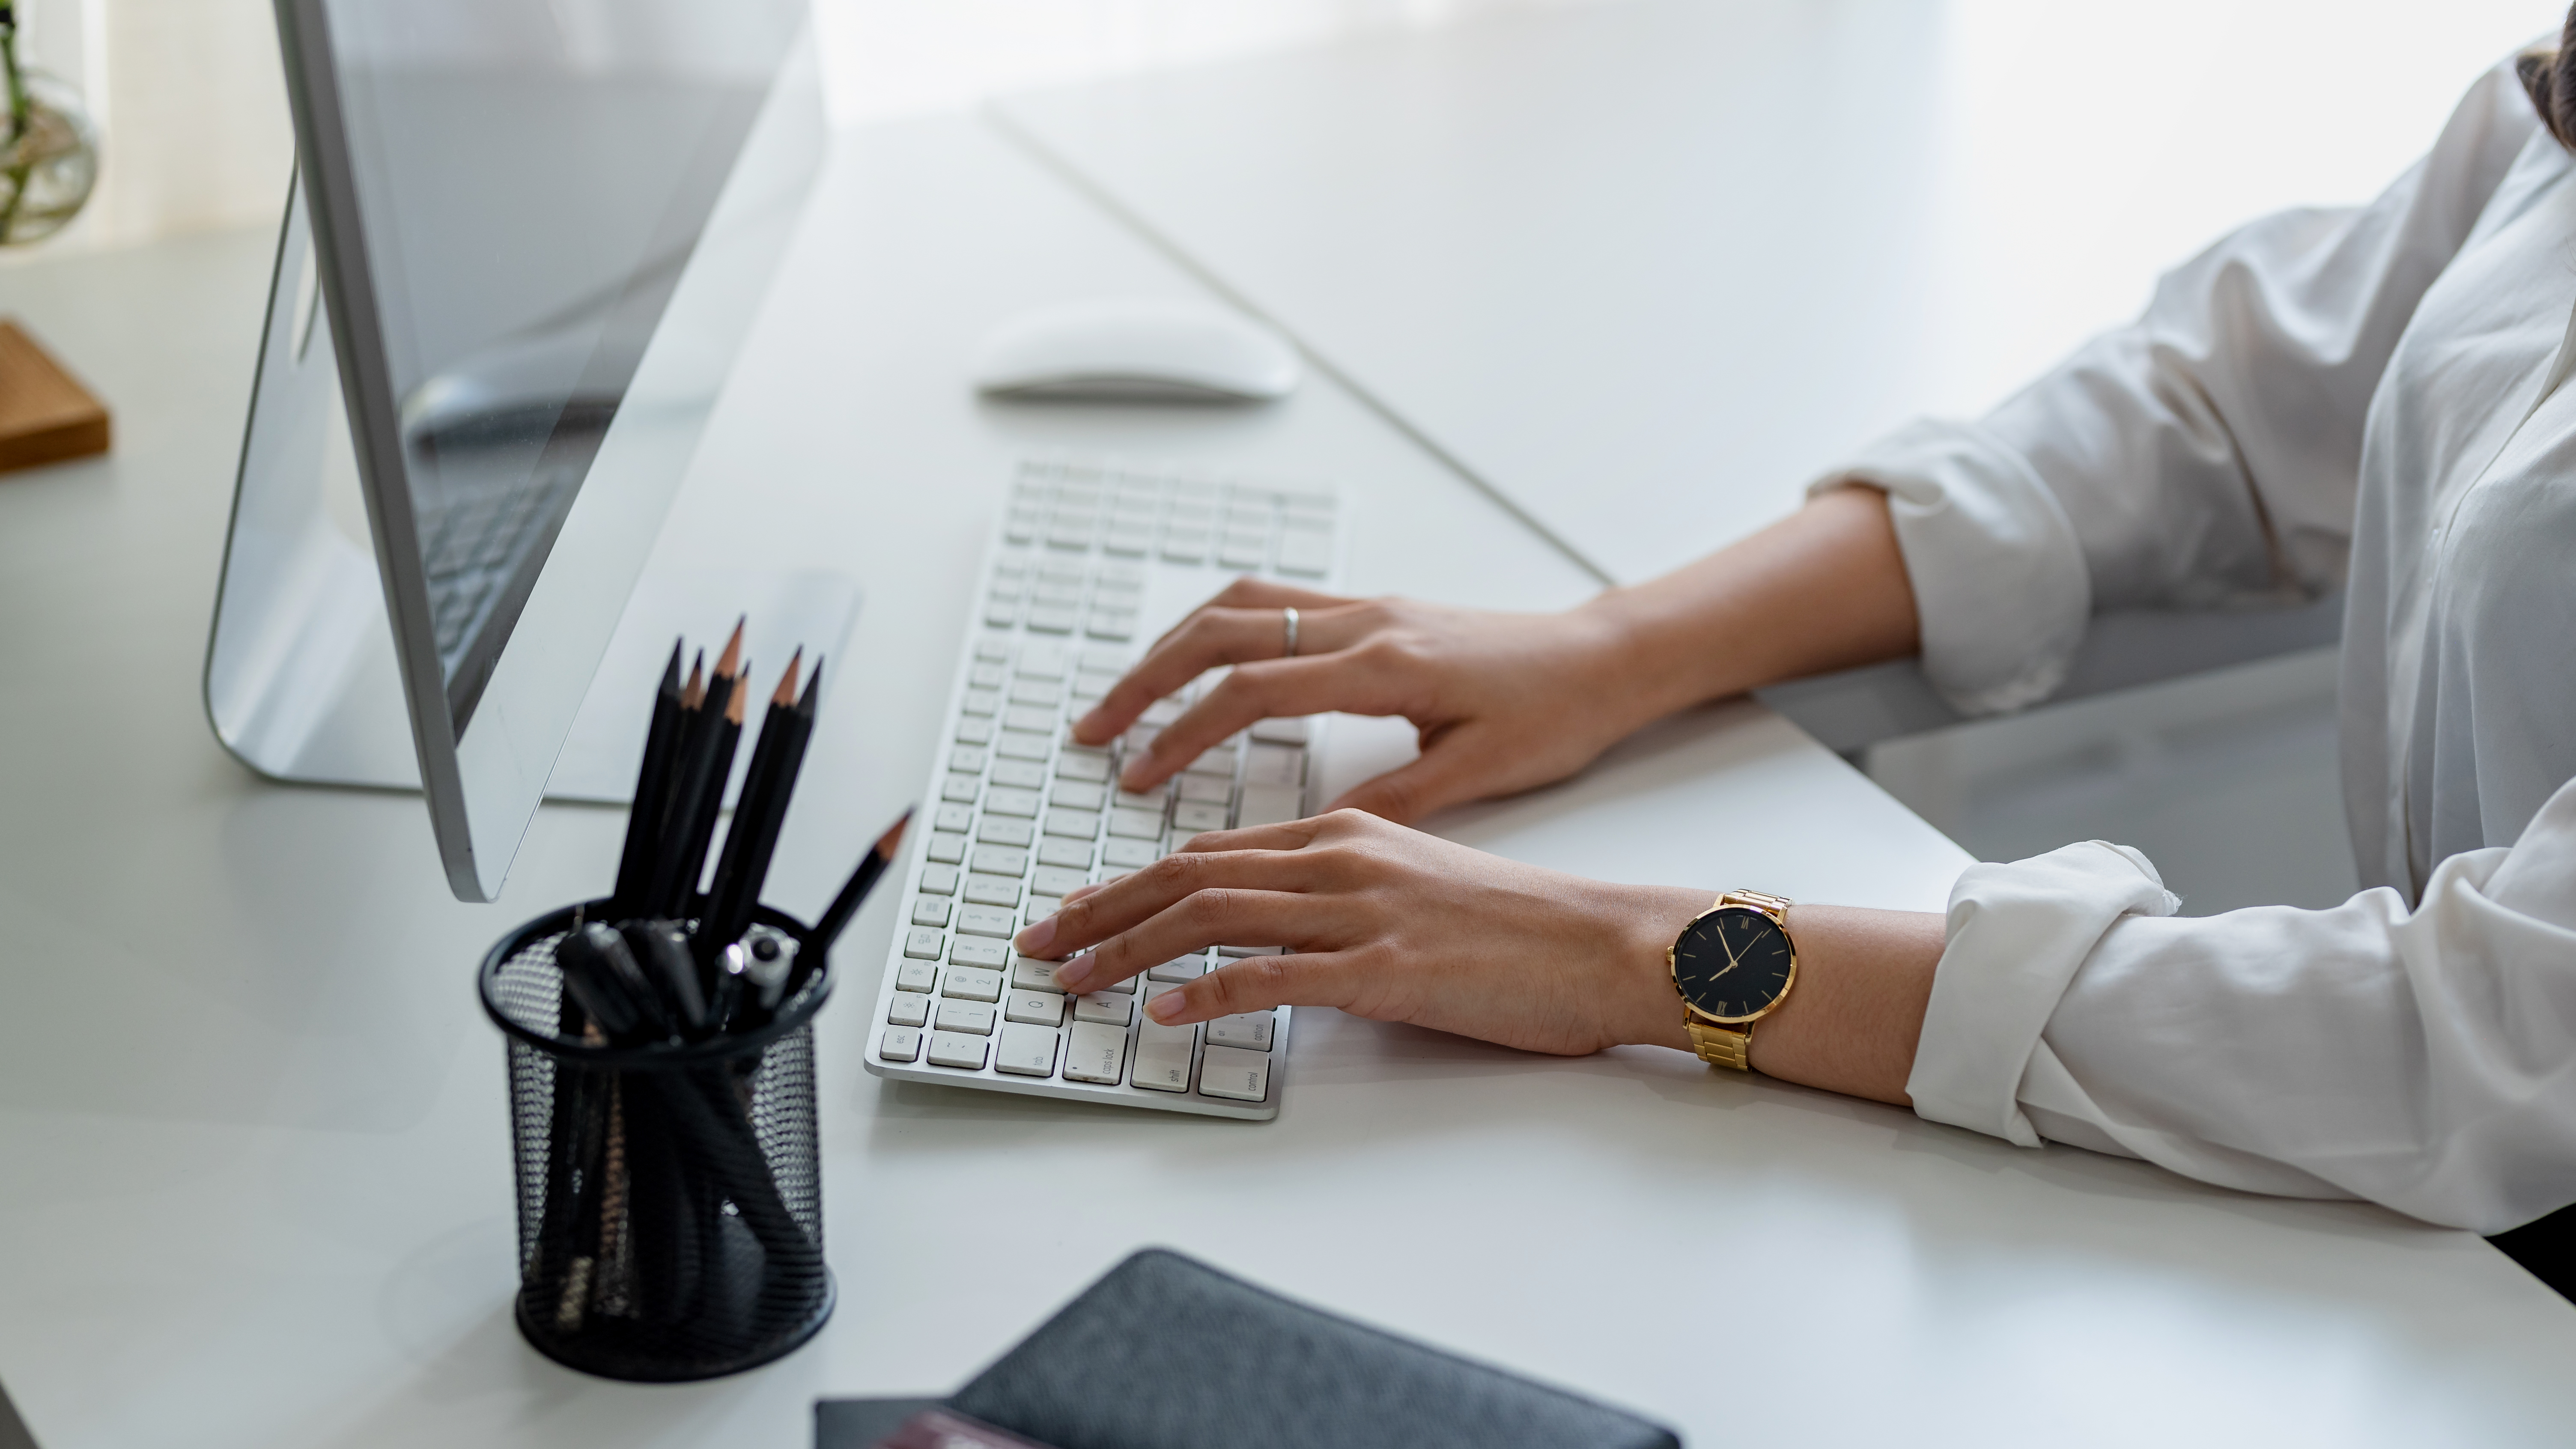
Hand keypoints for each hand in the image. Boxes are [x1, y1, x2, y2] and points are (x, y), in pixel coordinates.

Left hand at [1011, 809, 1705, 1054]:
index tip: (1077, 908)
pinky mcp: (1386, 970)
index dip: (1130, 880)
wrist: (1607, 941)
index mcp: (1346, 833)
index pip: (1211, 851)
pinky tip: (1168, 1016)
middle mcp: (1341, 859)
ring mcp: (1361, 914)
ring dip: (1130, 950)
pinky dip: (1210, 996)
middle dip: (1102, 909)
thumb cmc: (1521, 925)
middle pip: (1190, 875)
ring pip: (1213, 918)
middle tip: (1042, 943)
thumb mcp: (1415, 883)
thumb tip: (1279, 927)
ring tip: (1076, 978)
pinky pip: (1274, 979)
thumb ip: (1343, 891)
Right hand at [1069, 578, 1666, 824]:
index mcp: (1383, 665)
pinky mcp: (1373, 611)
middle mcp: (1364, 622)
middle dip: (1145, 680)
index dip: (1182, 732)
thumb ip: (1392, 805)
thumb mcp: (1479, 775)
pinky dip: (1217, 633)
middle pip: (1220, 632)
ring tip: (1125, 701)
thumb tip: (1313, 841)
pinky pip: (1272, 604)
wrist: (1605, 658)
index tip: (1137, 775)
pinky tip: (1196, 671)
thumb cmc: (1556, 714)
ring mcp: (1366, 608)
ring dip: (1170, 649)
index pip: (1251, 690)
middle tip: (1093, 733)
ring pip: (1238, 605)